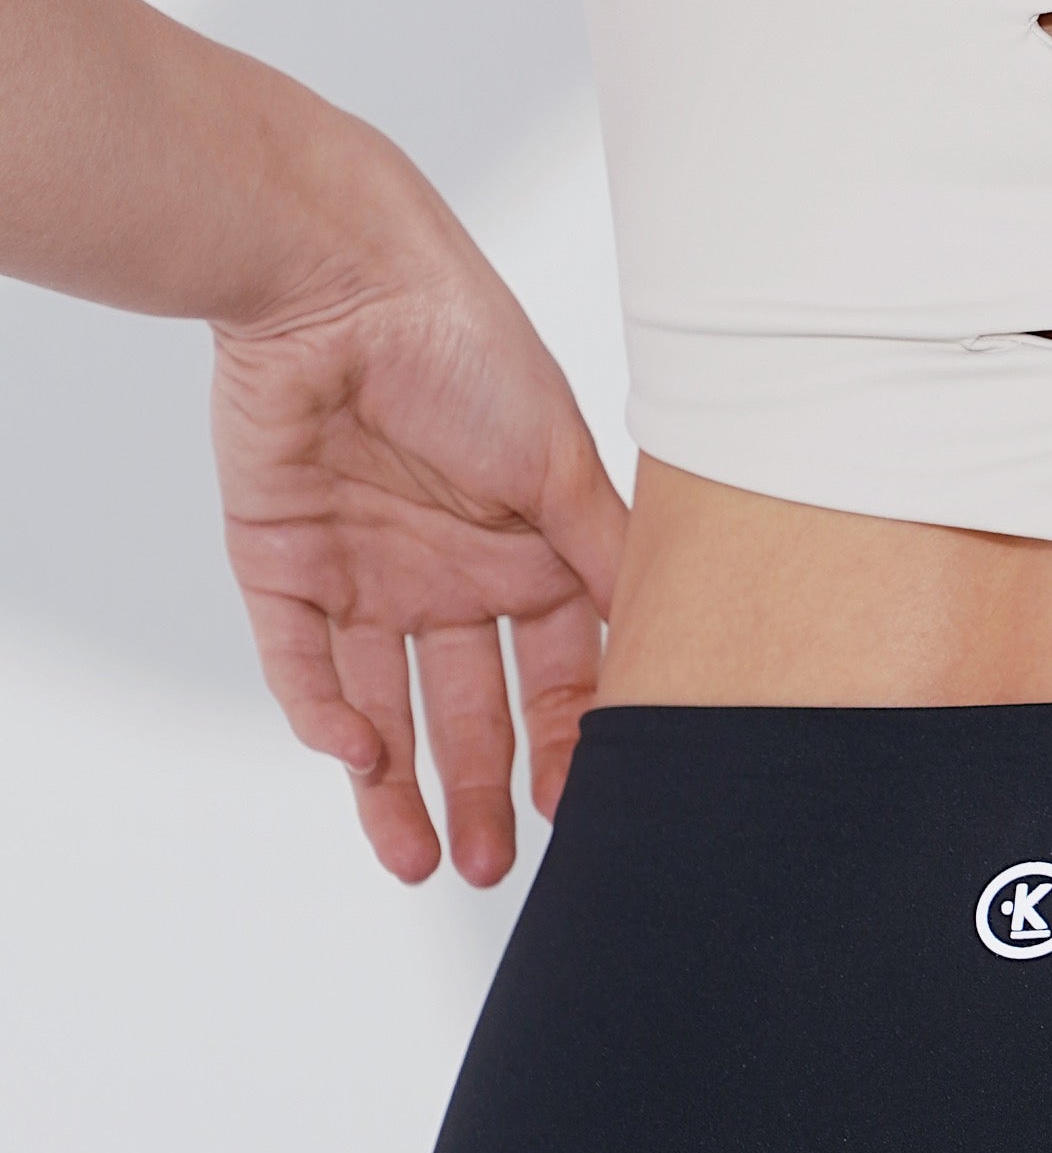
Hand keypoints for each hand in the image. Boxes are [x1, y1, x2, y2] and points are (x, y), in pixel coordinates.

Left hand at [212, 179, 628, 887]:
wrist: (337, 286)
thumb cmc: (468, 351)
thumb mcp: (563, 466)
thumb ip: (608, 564)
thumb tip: (668, 649)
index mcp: (528, 546)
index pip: (557, 670)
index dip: (568, 740)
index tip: (579, 804)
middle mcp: (451, 568)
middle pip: (470, 707)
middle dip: (485, 789)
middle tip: (495, 865)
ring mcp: (365, 571)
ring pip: (384, 708)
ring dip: (401, 787)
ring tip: (423, 861)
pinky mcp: (283, 564)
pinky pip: (302, 663)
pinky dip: (328, 717)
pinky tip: (361, 758)